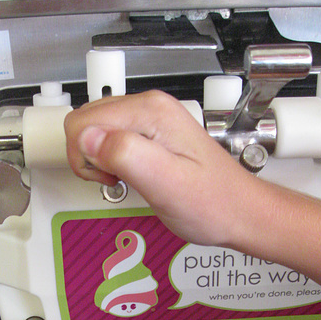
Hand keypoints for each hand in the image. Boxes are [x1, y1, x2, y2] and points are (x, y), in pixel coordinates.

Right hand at [64, 90, 259, 248]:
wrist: (238, 211)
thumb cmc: (212, 203)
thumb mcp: (167, 183)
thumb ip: (126, 155)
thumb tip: (89, 139)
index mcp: (150, 112)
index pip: (83, 123)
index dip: (86, 158)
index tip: (108, 178)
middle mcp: (149, 108)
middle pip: (84, 122)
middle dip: (88, 158)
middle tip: (114, 180)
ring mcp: (150, 120)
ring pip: (94, 131)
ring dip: (98, 160)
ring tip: (122, 179)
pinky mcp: (150, 135)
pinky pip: (110, 141)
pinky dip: (109, 162)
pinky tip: (126, 176)